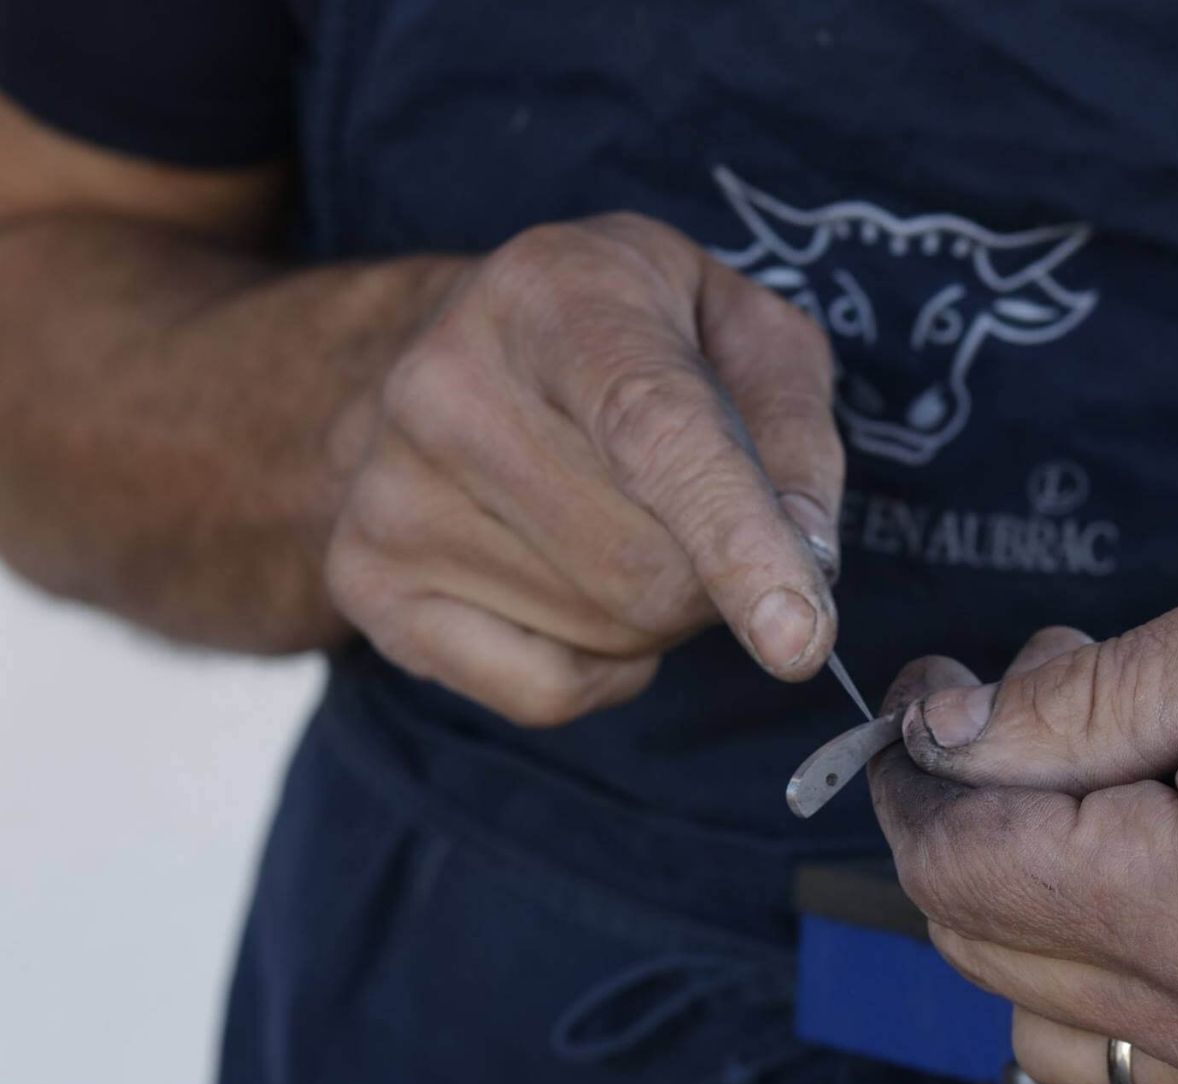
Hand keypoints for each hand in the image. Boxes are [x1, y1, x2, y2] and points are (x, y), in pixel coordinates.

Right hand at [325, 214, 841, 724]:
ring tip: (622, 521)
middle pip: (649, 566)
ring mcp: (388, 491)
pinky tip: (579, 587)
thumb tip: (807, 557)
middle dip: (717, 573)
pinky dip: (604, 667)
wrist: (445, 344)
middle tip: (698, 511)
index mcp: (555, 295)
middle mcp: (447, 386)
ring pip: (609, 634)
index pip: (654, 431)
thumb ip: (795, 430)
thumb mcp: (743, 328)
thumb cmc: (630, 337)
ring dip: (661, 613)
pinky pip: (547, 690)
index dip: (735, 538)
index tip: (801, 638)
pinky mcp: (365, 581)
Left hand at [869, 542, 1177, 1083]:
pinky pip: (1154, 1059)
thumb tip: (955, 734)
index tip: (932, 700)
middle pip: (985, 950)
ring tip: (1103, 788)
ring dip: (1028, 908)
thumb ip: (1087, 698)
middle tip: (1035, 709)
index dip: (918, 774)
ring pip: (1052, 1021)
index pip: (963, 867)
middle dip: (969, 822)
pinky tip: (1165, 868)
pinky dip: (1110, 974)